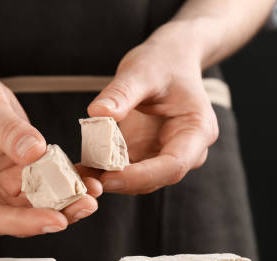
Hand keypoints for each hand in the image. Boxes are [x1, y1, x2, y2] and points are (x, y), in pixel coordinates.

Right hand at [0, 55, 100, 236]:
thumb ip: (10, 134)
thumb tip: (37, 153)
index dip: (24, 222)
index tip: (55, 219)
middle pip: (17, 216)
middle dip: (53, 214)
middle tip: (85, 205)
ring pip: (34, 205)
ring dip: (64, 202)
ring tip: (92, 193)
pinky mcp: (18, 174)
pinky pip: (44, 184)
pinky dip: (65, 182)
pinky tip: (85, 177)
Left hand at [86, 22, 218, 193]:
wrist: (167, 61)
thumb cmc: (162, 63)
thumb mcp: (141, 71)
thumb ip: (121, 93)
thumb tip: (98, 113)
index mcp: (197, 130)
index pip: (174, 164)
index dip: (142, 176)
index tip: (110, 176)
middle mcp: (186, 150)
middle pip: (156, 178)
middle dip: (122, 183)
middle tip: (88, 183)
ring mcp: (165, 156)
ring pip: (139, 181)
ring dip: (109, 181)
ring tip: (80, 178)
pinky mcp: (145, 156)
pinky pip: (125, 171)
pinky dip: (103, 172)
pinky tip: (81, 170)